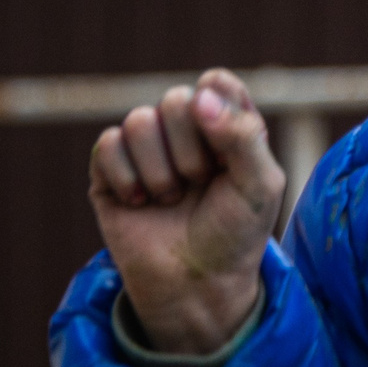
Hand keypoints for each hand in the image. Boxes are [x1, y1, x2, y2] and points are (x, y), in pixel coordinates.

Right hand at [88, 68, 283, 354]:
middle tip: (201, 185)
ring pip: (138, 120)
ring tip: (172, 199)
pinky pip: (107, 145)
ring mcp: (146, 149)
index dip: (219, 111)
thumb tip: (199, 95)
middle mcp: (185, 131)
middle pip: (176, 99)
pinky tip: (141, 203)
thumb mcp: (260, 185)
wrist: (196, 283)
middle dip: (192, 150)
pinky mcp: (109, 170)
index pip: (216, 83)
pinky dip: (128, 179)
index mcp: (226, 126)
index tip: (227, 152)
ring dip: (160, 170)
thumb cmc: (236, 233)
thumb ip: (242, 135)